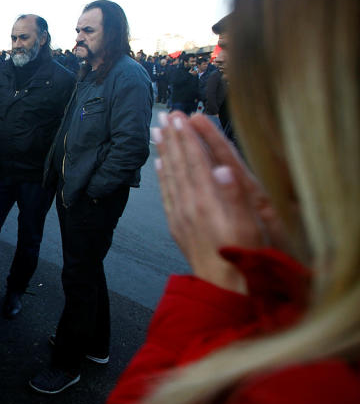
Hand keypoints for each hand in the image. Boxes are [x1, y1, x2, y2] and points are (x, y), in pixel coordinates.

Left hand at [154, 111, 272, 292]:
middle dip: (172, 138)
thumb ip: (235, 196)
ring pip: (169, 176)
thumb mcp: (247, 227)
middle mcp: (189, 205)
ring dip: (163, 152)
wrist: (223, 288)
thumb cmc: (242, 257)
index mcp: (207, 201)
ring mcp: (180, 215)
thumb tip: (224, 168)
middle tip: (165, 115)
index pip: (195, 161)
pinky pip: (166, 195)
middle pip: (178, 164)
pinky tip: (159, 166)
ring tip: (156, 132)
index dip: (187, 137)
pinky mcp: (177, 225)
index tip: (180, 116)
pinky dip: (162, 177)